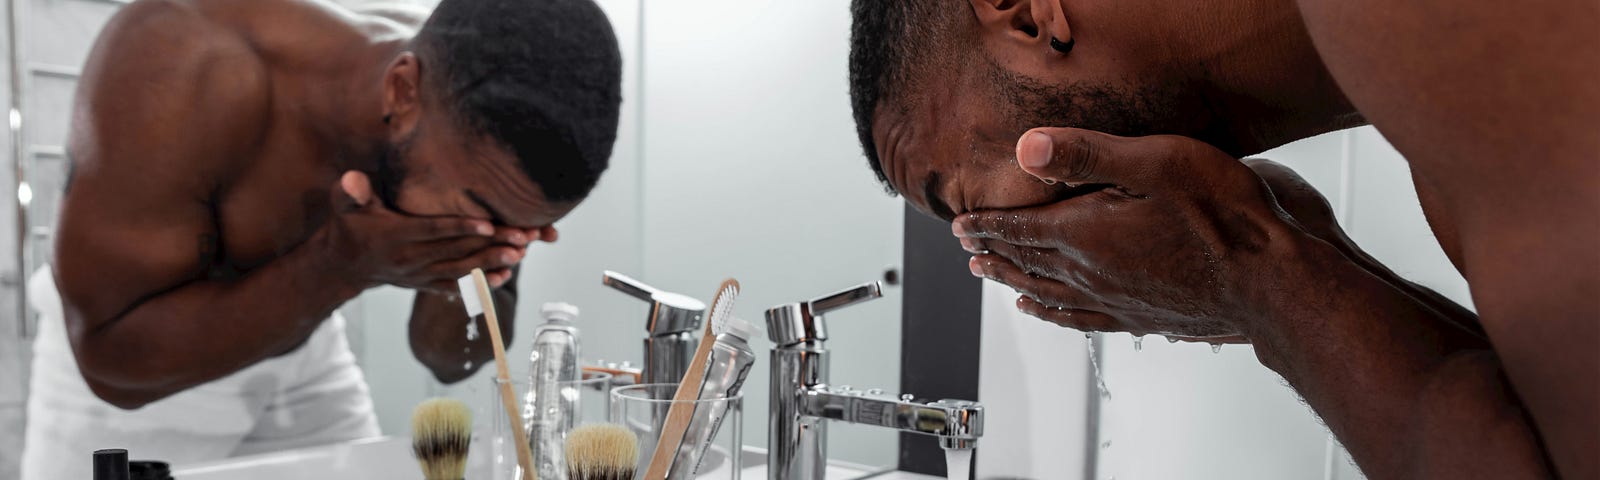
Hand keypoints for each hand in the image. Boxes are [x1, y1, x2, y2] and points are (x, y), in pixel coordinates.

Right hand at [315, 171, 532, 292]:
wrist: (344, 266)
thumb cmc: (351, 226)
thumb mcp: (345, 207)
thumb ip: (351, 192)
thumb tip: (352, 179)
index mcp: (393, 236)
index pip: (431, 230)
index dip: (459, 227)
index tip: (488, 223)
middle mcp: (408, 259)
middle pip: (454, 251)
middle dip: (489, 243)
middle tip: (521, 236)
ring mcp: (418, 275)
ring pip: (460, 271)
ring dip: (491, 263)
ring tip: (521, 254)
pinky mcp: (424, 285)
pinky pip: (455, 287)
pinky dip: (479, 284)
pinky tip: (504, 277)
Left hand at [952, 128, 1319, 339]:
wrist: (1272, 282)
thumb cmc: (1226, 218)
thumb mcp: (1155, 163)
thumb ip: (1087, 156)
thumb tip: (1027, 148)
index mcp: (1087, 236)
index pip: (1020, 229)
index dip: (986, 225)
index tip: (960, 224)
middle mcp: (1092, 274)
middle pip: (1025, 262)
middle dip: (991, 251)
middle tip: (966, 246)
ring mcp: (1116, 300)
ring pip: (1045, 293)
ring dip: (1011, 281)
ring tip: (989, 277)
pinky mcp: (1140, 317)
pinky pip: (1078, 319)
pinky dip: (1050, 314)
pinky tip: (1044, 313)